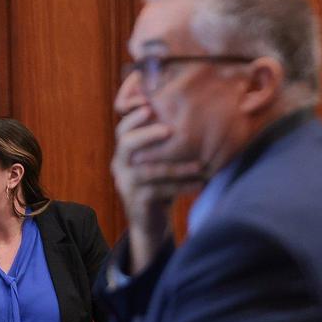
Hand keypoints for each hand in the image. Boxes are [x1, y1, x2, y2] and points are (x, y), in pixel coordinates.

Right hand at [110, 100, 204, 272]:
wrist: (151, 220)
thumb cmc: (160, 182)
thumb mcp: (160, 158)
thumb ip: (165, 139)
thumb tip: (188, 107)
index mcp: (125, 149)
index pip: (123, 126)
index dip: (133, 114)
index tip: (148, 102)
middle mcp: (121, 163)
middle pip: (126, 143)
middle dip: (147, 134)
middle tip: (168, 129)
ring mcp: (126, 183)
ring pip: (148, 171)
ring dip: (176, 167)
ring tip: (200, 165)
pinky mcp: (137, 201)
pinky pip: (159, 191)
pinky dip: (182, 187)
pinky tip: (201, 184)